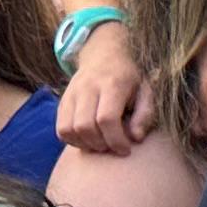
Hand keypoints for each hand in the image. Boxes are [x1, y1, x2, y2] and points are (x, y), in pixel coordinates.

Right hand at [56, 23, 152, 155]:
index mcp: (112, 84)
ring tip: (101, 144)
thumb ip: (145, 115)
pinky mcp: (62, 102)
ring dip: (85, 144)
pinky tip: (89, 140)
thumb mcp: (146, 92)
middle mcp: (87, 87)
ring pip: (68, 129)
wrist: (104, 56)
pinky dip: (73, 140)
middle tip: (113, 147)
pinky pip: (61, 129)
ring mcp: (71, 94)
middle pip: (85, 126)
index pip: (106, 118)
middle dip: (100, 144)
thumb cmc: (129, 79)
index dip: (115, 139)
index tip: (126, 149)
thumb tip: (135, 138)